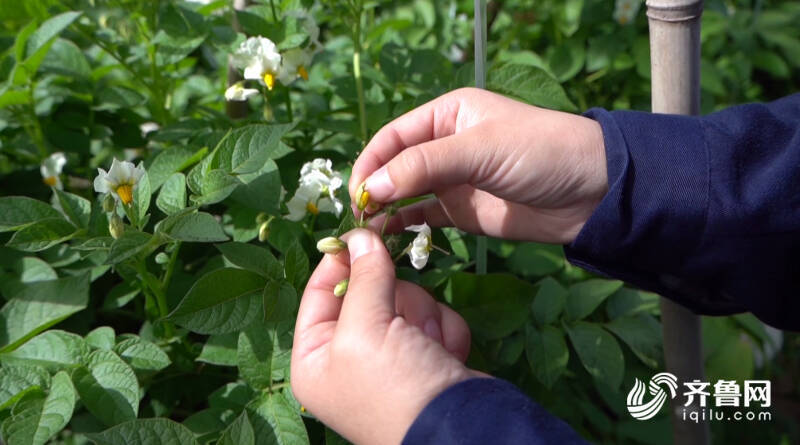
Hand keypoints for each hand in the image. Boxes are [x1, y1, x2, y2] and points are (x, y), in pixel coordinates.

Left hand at [291, 229, 477, 444]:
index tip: (363, 231)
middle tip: (403, 320)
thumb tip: (360, 234)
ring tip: (429, 346)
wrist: (461, 430)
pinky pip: (433, 318)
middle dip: (395, 299)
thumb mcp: (366, 329)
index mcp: (316, 358)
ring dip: (423, 317)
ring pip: (406, 300)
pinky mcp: (426, 357)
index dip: (341, 261)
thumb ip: (363, 277)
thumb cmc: (396, 386)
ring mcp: (389, 358)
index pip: (319, 292)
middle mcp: (348, 358)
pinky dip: (444, 332)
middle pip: (368, 291)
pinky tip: (446, 356)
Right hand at [350, 88, 607, 243]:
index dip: (371, 161)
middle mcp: (443, 145)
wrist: (590, 193)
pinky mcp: (461, 211)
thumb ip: (425, 166)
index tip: (356, 191)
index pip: (394, 136)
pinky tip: (387, 236)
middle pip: (394, 165)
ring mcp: (452, 180)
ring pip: (404, 192)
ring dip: (384, 208)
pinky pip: (422, 216)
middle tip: (358, 216)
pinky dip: (403, 224)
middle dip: (373, 187)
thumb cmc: (538, 153)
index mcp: (446, 116)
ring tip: (366, 230)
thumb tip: (370, 187)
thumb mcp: (480, 150)